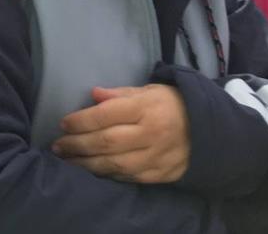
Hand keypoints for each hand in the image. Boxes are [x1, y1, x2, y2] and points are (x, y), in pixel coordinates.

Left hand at [52, 85, 189, 183]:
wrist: (209, 129)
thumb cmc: (170, 104)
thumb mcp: (147, 90)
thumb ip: (118, 94)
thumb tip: (93, 95)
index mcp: (145, 108)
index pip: (106, 115)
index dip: (81, 121)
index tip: (63, 123)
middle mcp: (151, 133)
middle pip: (107, 142)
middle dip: (77, 145)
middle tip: (58, 146)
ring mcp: (157, 156)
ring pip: (115, 164)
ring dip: (87, 164)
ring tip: (68, 160)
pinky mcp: (161, 174)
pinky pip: (130, 177)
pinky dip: (109, 175)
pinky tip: (93, 170)